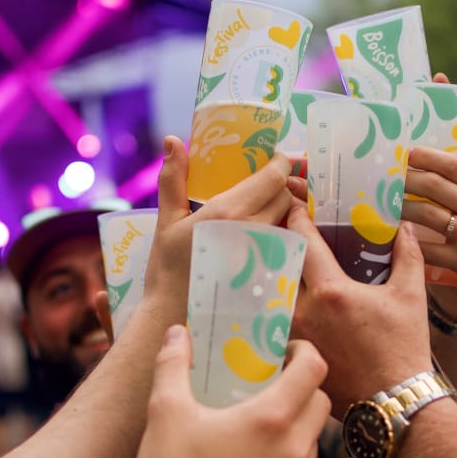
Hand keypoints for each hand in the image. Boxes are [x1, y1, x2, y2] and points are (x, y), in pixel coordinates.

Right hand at [132, 326, 330, 457]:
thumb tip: (178, 332)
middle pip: (321, 404)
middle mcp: (294, 453)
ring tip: (260, 429)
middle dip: (303, 389)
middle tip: (272, 386)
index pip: (314, 369)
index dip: (304, 352)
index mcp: (272, 419)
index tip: (284, 353)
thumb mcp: (165, 411)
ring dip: (296, 429)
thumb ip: (173, 364)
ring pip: (312, 444)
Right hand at [143, 137, 293, 320]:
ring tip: (262, 212)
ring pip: (289, 221)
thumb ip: (173, 180)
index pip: (273, 177)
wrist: (175, 316)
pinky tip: (265, 239)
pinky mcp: (271, 274)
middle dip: (279, 187)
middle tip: (265, 186)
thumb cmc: (167, 270)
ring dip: (281, 212)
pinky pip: (287, 246)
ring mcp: (266, 254)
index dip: (280, 163)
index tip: (275, 160)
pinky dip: (282, 236)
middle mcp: (253, 230)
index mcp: (229, 211)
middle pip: (285, 196)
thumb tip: (172, 140)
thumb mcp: (167, 221)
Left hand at [287, 205, 431, 415]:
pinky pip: (270, 324)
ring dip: (270, 277)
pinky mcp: (287, 356)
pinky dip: (268, 309)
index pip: (302, 241)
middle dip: (276, 245)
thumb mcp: (410, 296)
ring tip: (270, 263)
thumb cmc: (403, 349)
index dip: (297, 218)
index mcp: (331, 291)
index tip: (294, 206)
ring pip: (269, 295)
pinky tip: (270, 300)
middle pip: (277, 265)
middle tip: (278, 231)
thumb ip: (407, 255)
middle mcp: (304, 311)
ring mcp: (292, 336)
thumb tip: (403, 227)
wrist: (392, 401)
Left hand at [402, 148, 456, 314]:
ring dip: (401, 206)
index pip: (456, 166)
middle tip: (386, 175)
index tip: (408, 152)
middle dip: (406, 178)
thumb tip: (454, 163)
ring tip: (385, 202)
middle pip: (435, 186)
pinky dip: (408, 242)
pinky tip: (393, 237)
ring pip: (426, 214)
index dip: (429, 157)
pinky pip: (427, 249)